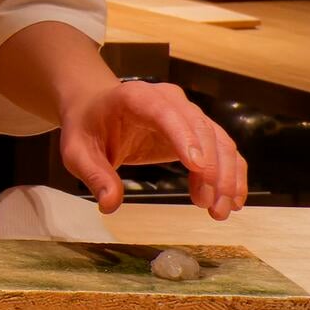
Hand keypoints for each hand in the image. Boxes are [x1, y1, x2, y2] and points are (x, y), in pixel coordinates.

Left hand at [57, 78, 249, 218]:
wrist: (97, 109)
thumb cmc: (87, 128)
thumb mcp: (77, 152)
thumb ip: (93, 175)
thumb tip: (110, 204)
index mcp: (136, 97)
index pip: (165, 112)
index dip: (184, 137)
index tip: (197, 167)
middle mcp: (169, 100)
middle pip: (201, 128)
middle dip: (211, 169)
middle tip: (210, 206)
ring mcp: (188, 113)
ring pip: (219, 140)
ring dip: (226, 176)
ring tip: (220, 211)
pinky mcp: (198, 130)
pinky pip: (223, 149)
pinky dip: (231, 173)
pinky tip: (233, 200)